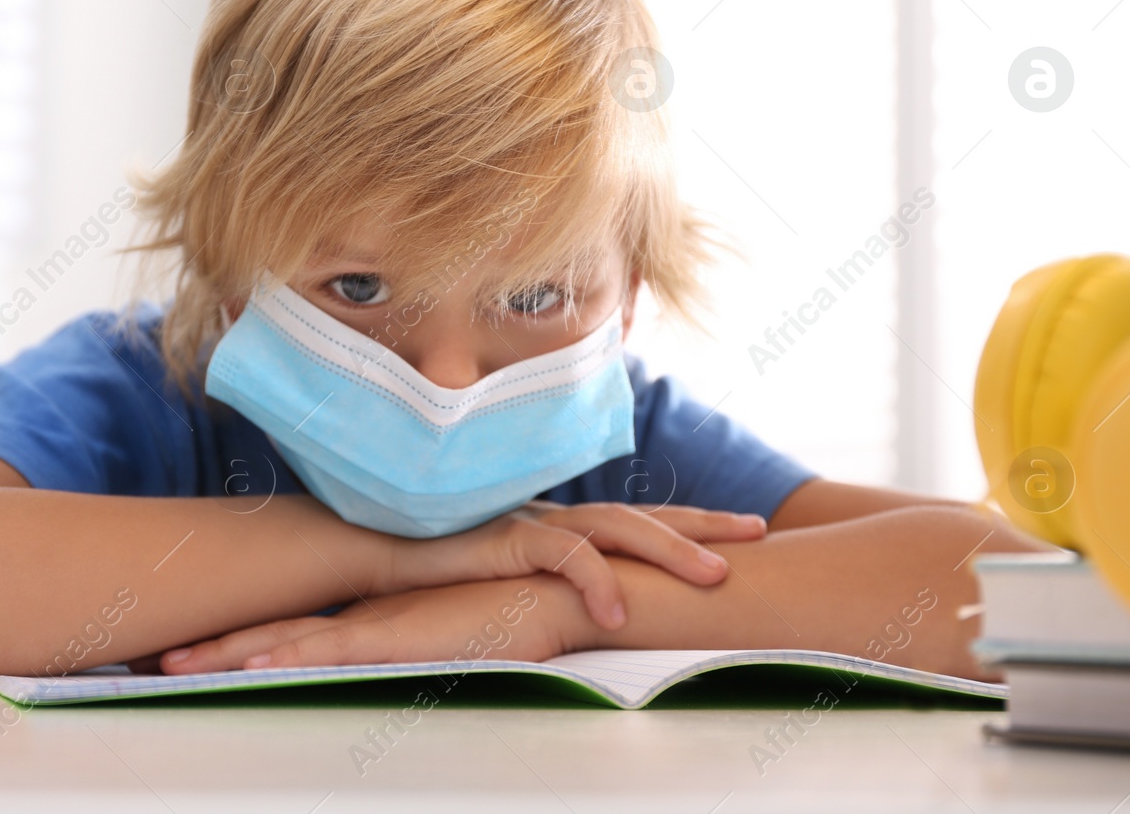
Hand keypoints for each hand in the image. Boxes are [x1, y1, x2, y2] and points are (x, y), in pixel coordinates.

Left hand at [130, 576, 592, 674]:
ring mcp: (370, 622)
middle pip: (266, 631)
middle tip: (147, 659)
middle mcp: (356, 614)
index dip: (231, 638)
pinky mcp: (393, 634)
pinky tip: (250, 662)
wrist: (547, 592)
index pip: (284, 627)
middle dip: (207, 646)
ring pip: (282, 639)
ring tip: (173, 666)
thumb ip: (402, 640)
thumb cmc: (502, 614)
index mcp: (362, 616)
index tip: (182, 649)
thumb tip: (372, 657)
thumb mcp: (439, 633)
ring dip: (226, 653)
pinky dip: (286, 655)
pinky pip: (329, 648)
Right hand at [378, 501, 765, 629]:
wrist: (372, 555)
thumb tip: (594, 615)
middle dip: (702, 523)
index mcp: (560, 525)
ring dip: (671, 551)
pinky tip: (620, 616)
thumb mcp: (505, 580)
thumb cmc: (435, 572)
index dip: (689, 522)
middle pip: (642, 514)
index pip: (637, 519)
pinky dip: (596, 583)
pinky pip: (563, 558)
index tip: (743, 530)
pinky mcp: (502, 539)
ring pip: (617, 528)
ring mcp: (530, 523)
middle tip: (756, 532)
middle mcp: (553, 517)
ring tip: (717, 578)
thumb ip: (547, 587)